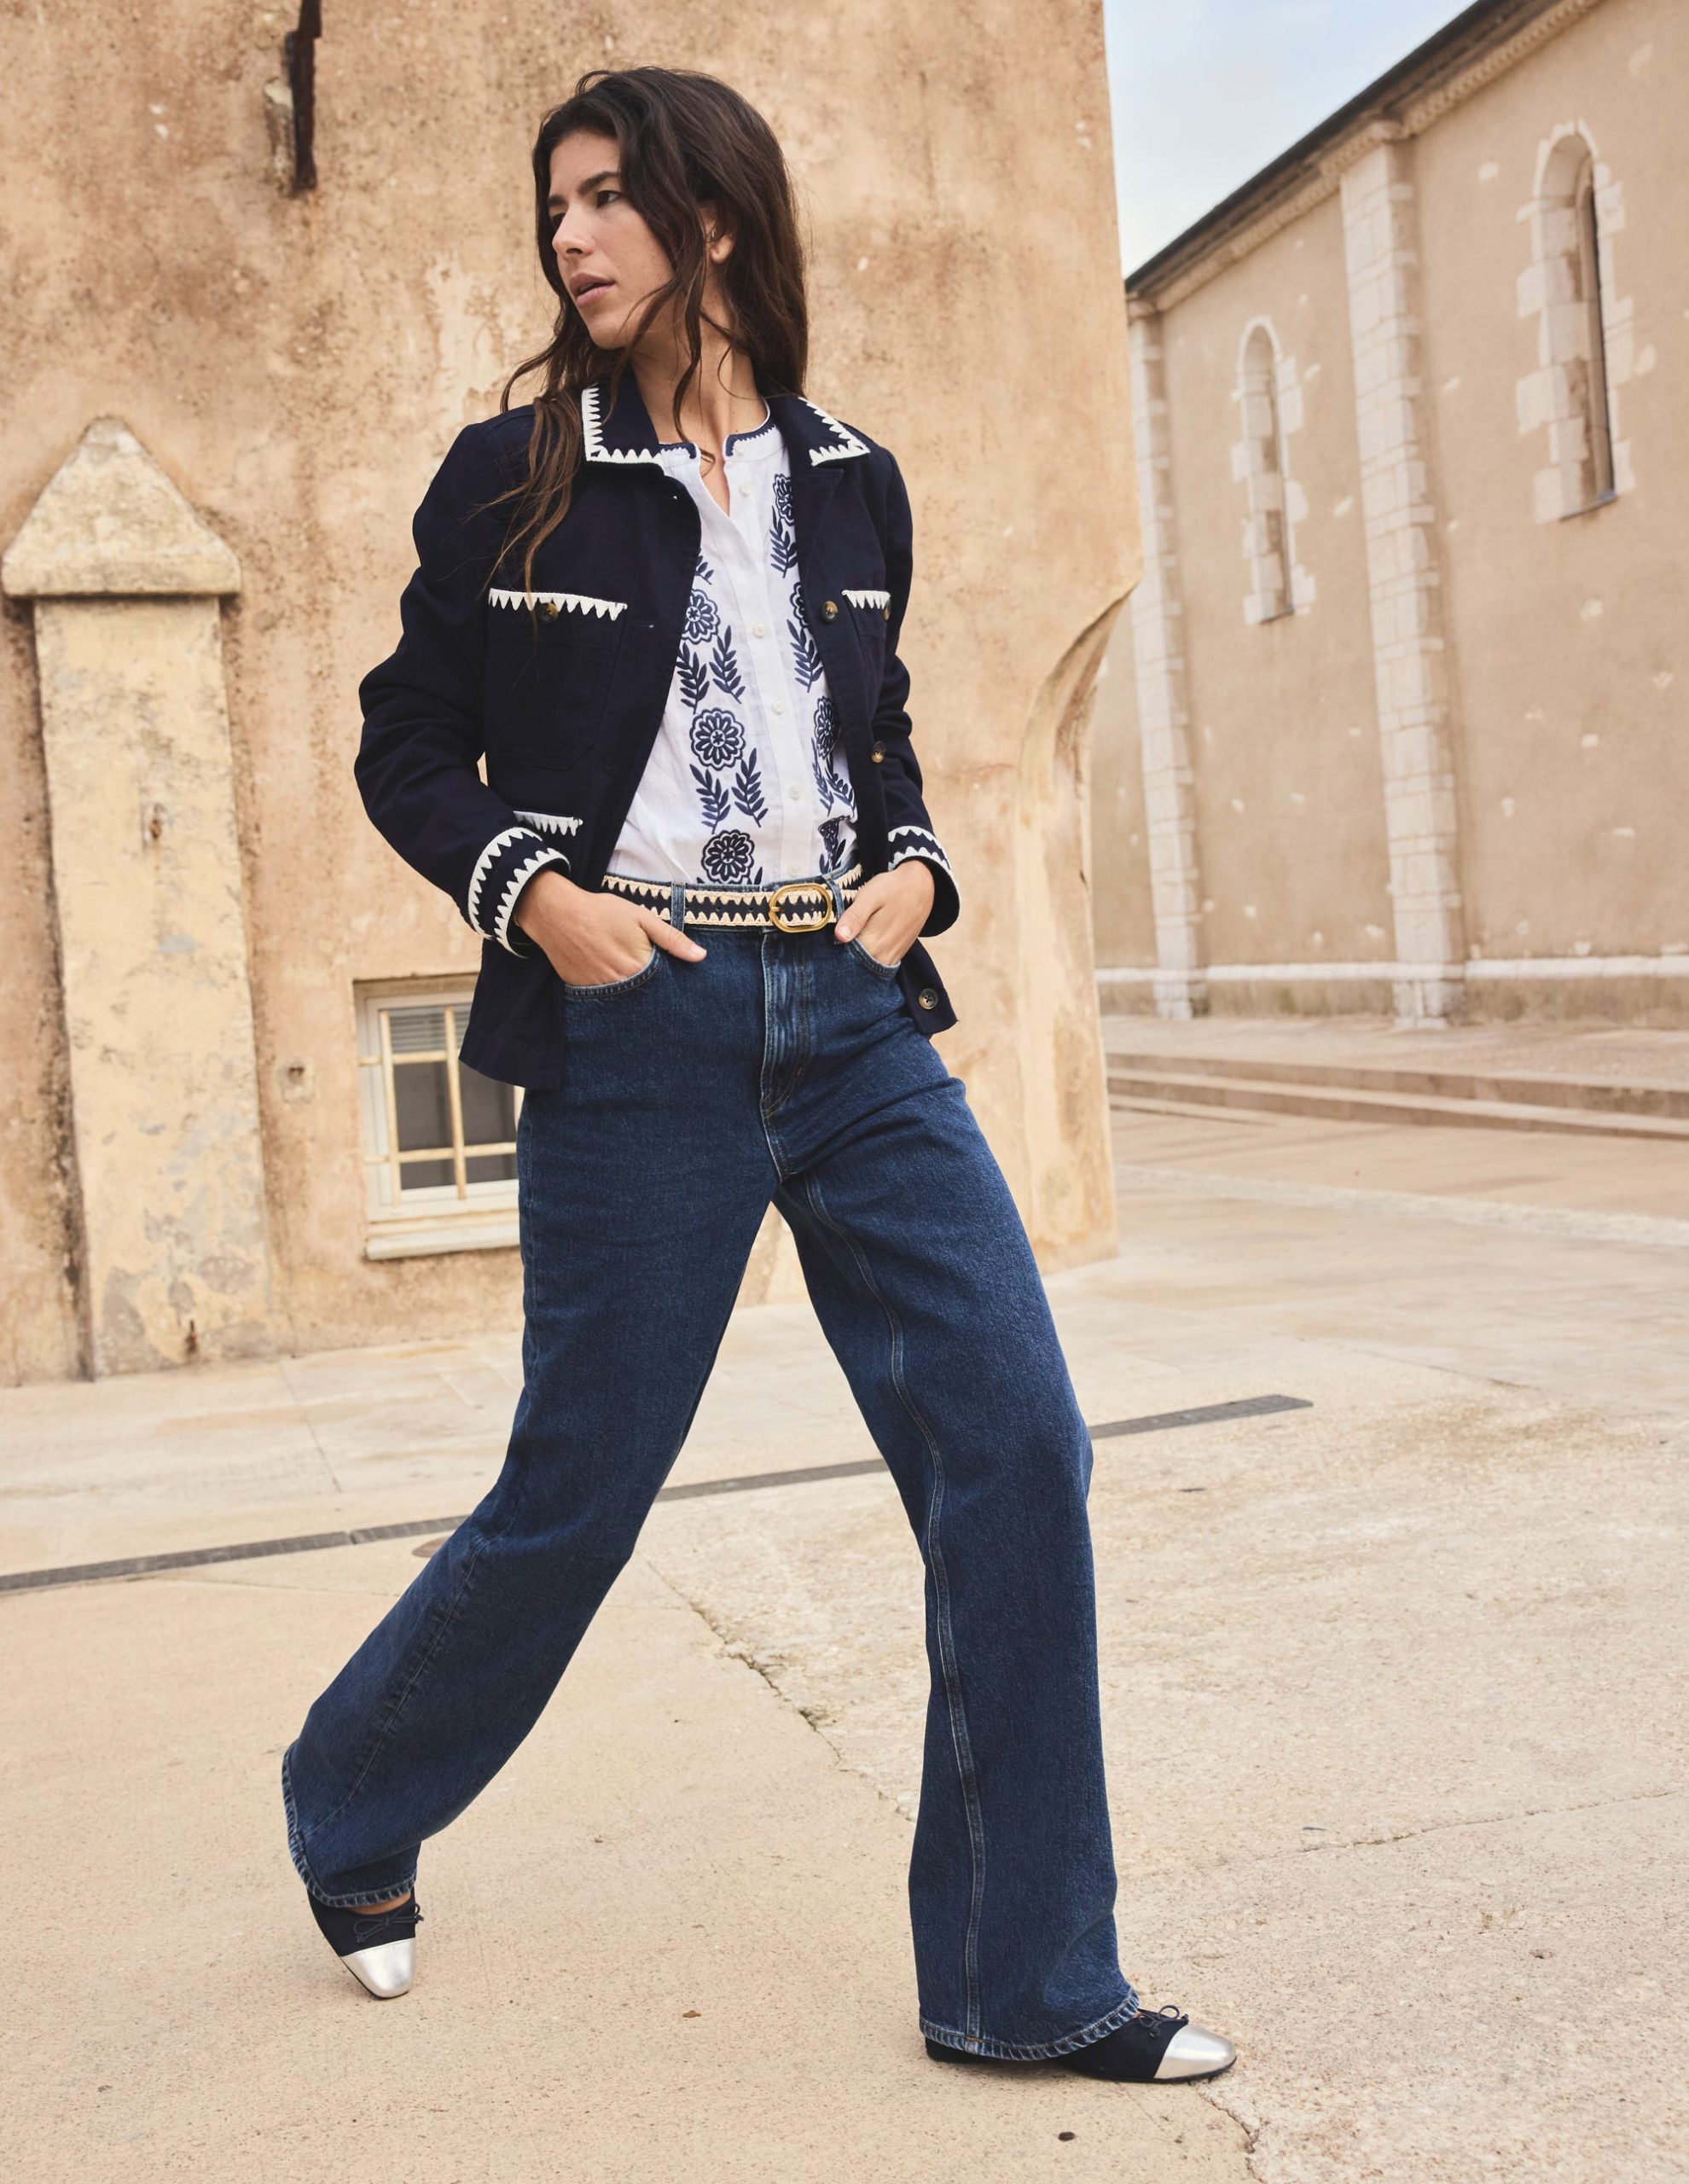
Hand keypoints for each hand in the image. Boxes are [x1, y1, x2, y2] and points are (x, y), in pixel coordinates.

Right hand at [513, 868, 706, 984]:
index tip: (672, 980)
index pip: (665, 985)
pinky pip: (603, 1000)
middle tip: (649, 980)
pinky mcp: (582, 991)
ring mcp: (600, 990)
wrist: (556, 913)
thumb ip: (671, 938)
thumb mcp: (641, 917)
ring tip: (631, 982)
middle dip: (653, 993)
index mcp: (639, 966)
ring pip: (625, 1001)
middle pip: (646, 996)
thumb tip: (700, 956)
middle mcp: (620, 984)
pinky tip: (611, 981)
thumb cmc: (602, 911)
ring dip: (632, 996)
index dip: (670, 983)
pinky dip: (611, 995)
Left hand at [833, 862, 933, 965]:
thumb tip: (840, 936)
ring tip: (852, 935)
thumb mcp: (870, 896)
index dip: (832, 951)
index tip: (828, 940)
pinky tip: (863, 940)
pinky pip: (876, 962)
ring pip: (865, 966)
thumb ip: (855, 917)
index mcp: (874, 943)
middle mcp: (883, 957)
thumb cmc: (892, 888)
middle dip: (842, 955)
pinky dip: (867, 956)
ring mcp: (891, 958)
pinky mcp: (897, 955)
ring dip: (854, 956)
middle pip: (854, 966)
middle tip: (839, 934)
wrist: (921, 887)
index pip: (844, 959)